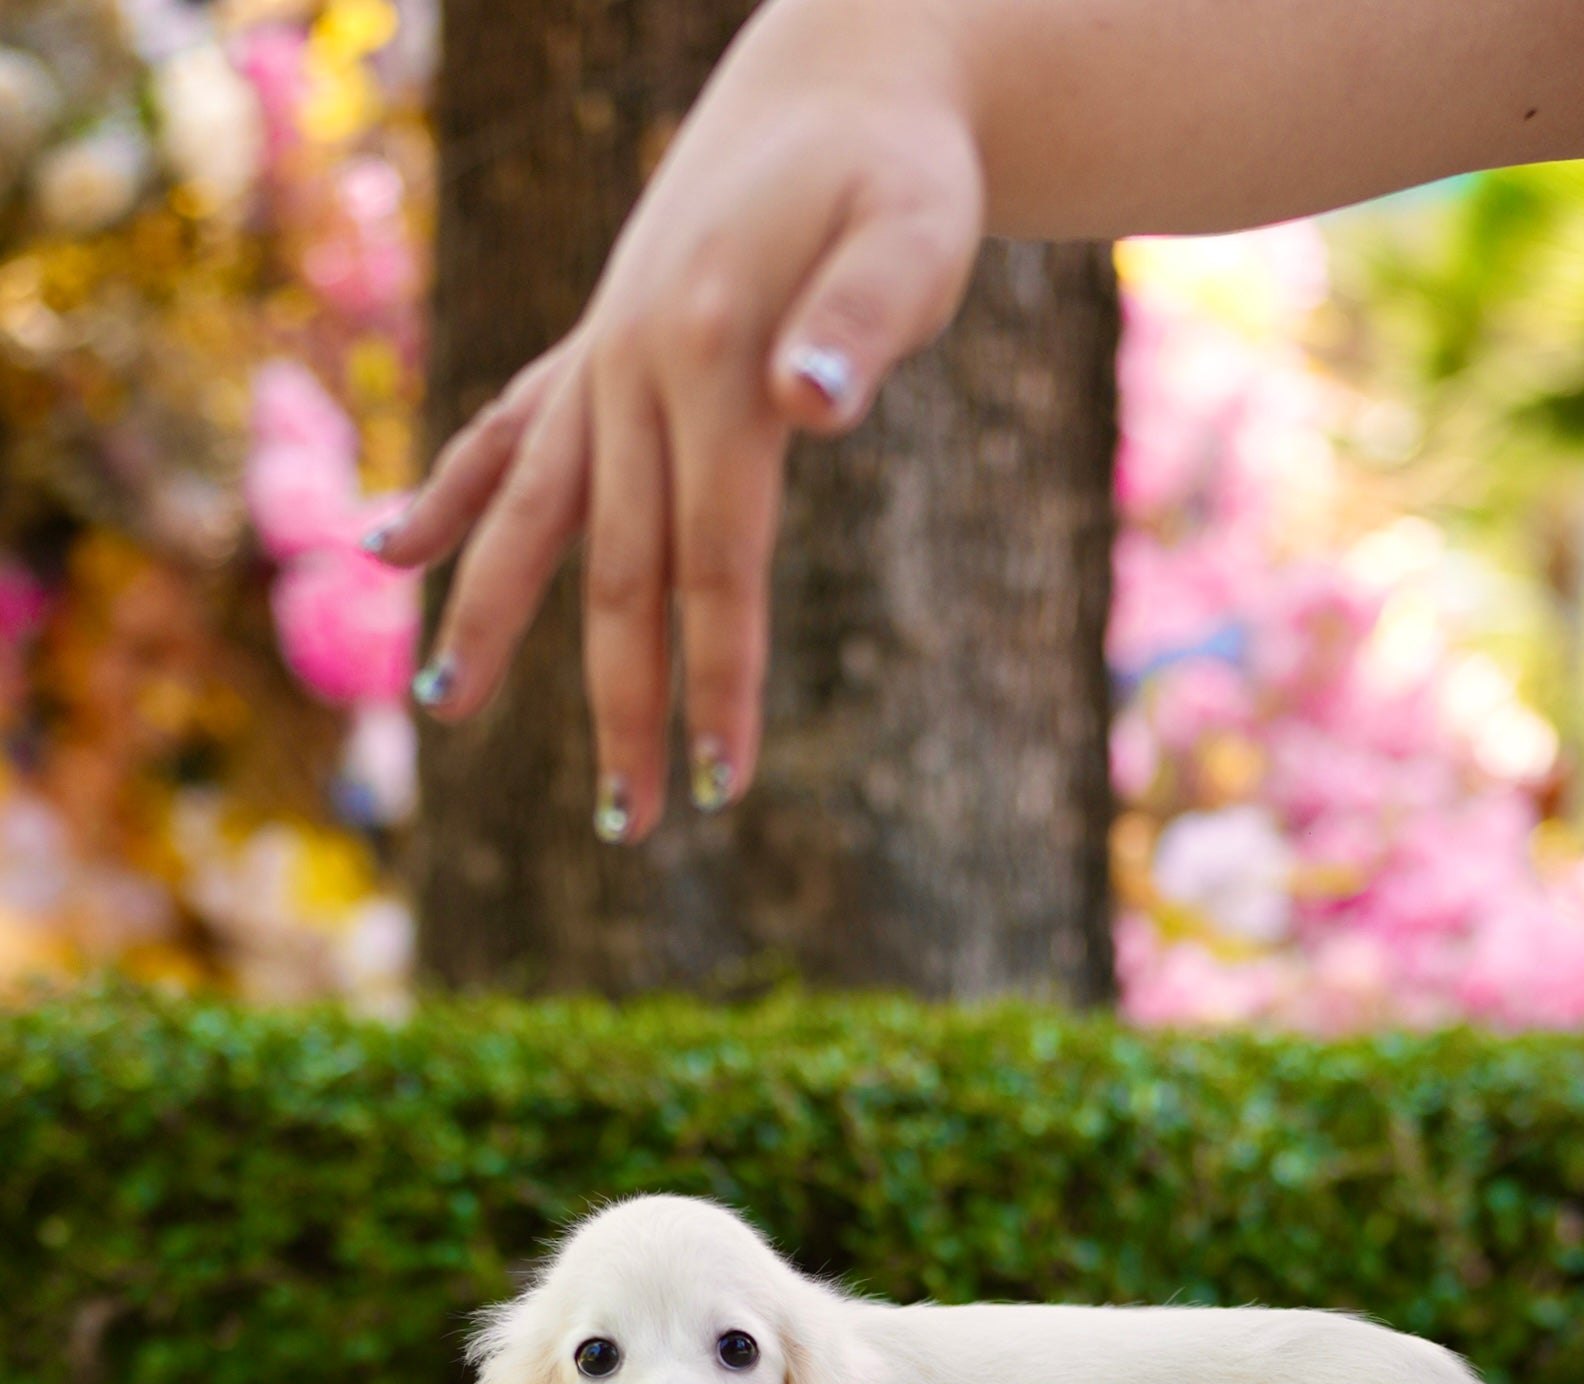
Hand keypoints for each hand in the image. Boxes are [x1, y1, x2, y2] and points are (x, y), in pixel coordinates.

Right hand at [376, 0, 983, 842]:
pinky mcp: (596, 352)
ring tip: (444, 713)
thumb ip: (862, 322)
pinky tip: (389, 553)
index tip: (729, 787)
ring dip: (490, 617)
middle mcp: (629, 368)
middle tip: (627, 826)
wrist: (846, 77)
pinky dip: (456, 496)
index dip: (719, 679)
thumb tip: (806, 409)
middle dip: (622, 704)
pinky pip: (510, 434)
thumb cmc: (901, 167)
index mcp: (704, 355)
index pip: (714, 560)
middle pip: (618, 569)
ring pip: (538, 513)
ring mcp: (601, 362)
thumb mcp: (914, 233)